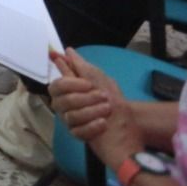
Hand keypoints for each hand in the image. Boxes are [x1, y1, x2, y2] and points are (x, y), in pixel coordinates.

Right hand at [49, 49, 142, 164]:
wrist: (130, 126)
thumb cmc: (114, 101)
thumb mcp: (100, 80)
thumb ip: (81, 66)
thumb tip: (67, 50)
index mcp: (68, 90)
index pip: (56, 85)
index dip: (71, 84)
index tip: (89, 85)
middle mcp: (65, 105)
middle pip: (62, 101)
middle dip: (86, 99)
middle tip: (104, 98)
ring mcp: (70, 121)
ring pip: (70, 116)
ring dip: (92, 111)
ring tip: (107, 110)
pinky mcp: (78, 135)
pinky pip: (77, 131)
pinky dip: (92, 126)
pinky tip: (103, 123)